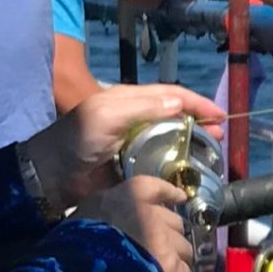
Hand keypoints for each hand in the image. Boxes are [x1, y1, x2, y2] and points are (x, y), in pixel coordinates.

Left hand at [25, 82, 224, 210]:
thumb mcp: (106, 115)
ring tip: (212, 153)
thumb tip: (180, 103)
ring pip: (173, 139)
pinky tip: (191, 171)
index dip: (196, 102)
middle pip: (176, 115)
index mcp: (129, 100)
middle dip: (200, 122)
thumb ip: (143, 107)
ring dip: (193, 144)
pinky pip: (162, 163)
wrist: (52, 177)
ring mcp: (136, 144)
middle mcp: (136, 119)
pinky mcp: (134, 167)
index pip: (170, 94)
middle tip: (220, 136)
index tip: (220, 115)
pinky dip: (179, 165)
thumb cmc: (76, 140)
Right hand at [82, 173, 195, 271]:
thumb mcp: (81, 217)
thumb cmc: (71, 245)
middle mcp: (149, 213)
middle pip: (173, 222)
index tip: (179, 198)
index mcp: (126, 197)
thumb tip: (108, 227)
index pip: (154, 188)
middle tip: (160, 253)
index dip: (168, 194)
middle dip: (170, 237)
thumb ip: (103, 216)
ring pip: (183, 249)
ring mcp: (162, 239)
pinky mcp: (171, 265)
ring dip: (177, 262)